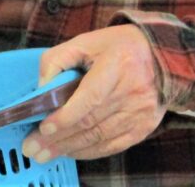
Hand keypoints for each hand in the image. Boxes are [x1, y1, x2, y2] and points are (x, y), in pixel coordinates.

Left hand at [22, 25, 164, 162]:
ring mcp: (140, 112)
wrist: (162, 55)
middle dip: (58, 138)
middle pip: (91, 122)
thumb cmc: (120, 47)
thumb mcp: (88, 41)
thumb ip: (59, 58)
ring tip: (44, 153)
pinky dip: (89, 151)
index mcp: (118, 64)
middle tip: (32, 147)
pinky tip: (70, 151)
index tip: (43, 127)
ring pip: (99, 137)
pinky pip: (112, 145)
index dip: (65, 116)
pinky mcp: (143, 126)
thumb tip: (41, 86)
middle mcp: (132, 91)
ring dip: (69, 148)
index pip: (90, 98)